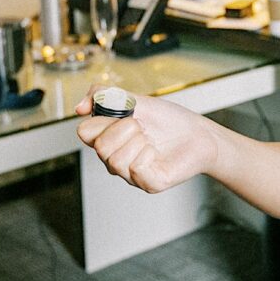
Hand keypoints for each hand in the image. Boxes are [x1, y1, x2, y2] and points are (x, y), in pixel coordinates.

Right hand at [74, 87, 218, 192]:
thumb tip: (79, 108)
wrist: (200, 134)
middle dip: (125, 129)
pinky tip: (157, 153)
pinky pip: (136, 169)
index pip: (84, 132)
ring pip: (115, 160)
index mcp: (108, 140)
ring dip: (139, 141)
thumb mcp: (136, 100)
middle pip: (99, 147)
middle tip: (143, 127)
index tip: (126, 114)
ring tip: (152, 140)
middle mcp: (115, 160)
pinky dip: (149, 154)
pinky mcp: (148, 184)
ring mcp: (131, 175)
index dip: (105, 119)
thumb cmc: (169, 120)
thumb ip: (105, 96)